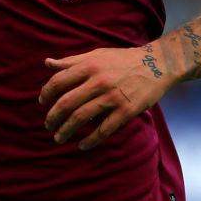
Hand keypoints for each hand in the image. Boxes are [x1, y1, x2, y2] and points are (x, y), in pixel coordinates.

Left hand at [38, 43, 174, 149]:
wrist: (158, 64)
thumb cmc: (123, 59)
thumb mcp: (97, 54)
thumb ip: (71, 61)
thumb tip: (47, 63)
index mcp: (90, 65)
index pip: (58, 81)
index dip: (46, 94)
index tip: (42, 103)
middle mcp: (99, 81)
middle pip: (66, 103)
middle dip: (53, 118)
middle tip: (48, 125)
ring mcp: (112, 97)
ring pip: (80, 118)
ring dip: (66, 131)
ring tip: (59, 138)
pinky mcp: (126, 111)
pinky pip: (103, 130)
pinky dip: (90, 140)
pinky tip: (82, 146)